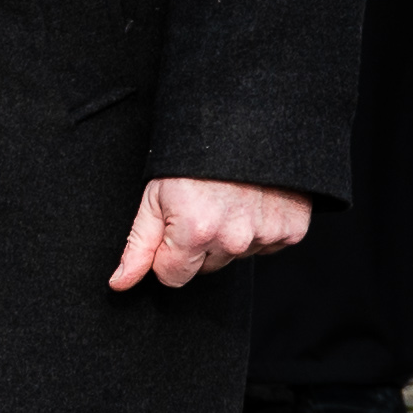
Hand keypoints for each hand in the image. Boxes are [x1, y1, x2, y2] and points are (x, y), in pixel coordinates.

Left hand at [111, 176, 310, 290]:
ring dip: (229, 237)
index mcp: (195, 232)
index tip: (170, 230)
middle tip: (200, 210)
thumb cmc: (190, 163)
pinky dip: (258, 231)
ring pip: (235, 256)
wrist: (244, 128)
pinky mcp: (292, 230)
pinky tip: (250, 205)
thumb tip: (120, 284)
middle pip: (205, 268)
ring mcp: (266, 235)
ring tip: (226, 202)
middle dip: (197, 246)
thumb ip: (138, 247)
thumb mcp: (154, 199)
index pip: (173, 277)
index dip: (166, 256)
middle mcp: (233, 239)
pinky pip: (266, 247)